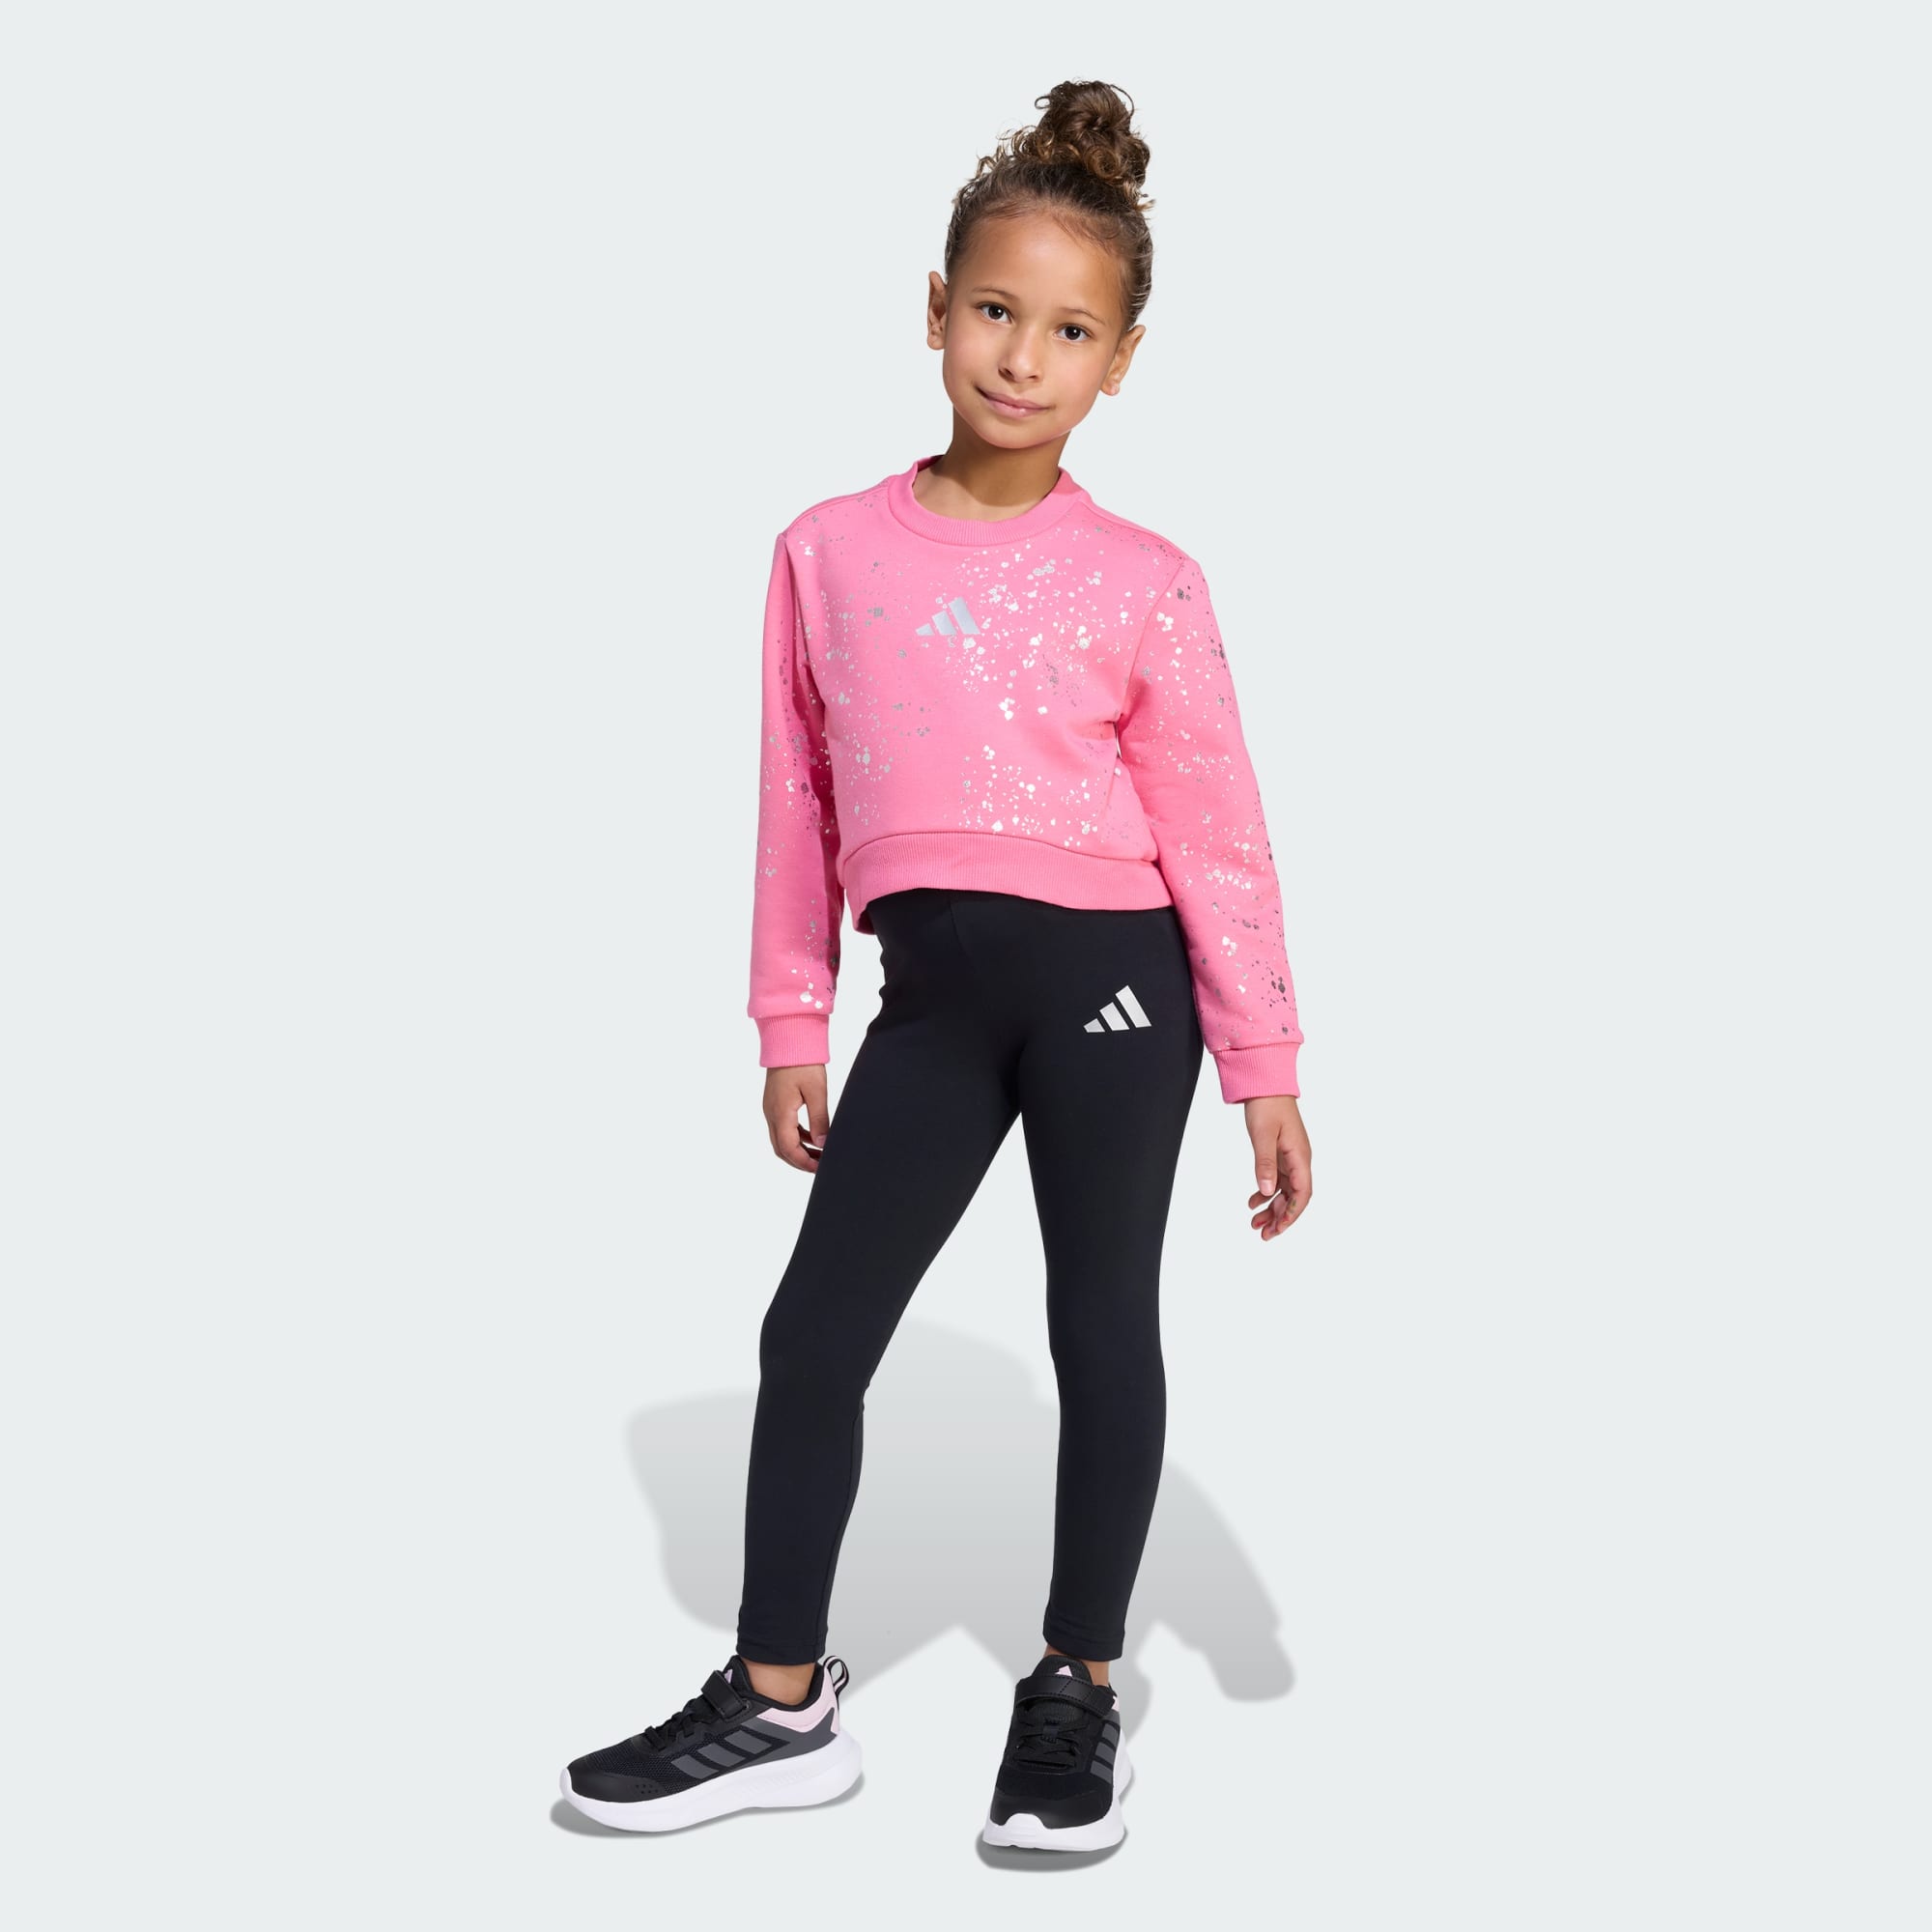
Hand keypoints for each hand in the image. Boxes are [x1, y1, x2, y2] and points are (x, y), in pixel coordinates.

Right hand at [764, 1064, 830, 1172]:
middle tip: (820, 1167)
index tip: (820, 1168)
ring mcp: (771, 1109)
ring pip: (781, 1140)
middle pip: (782, 1149)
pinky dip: (797, 1137)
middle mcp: (771, 1113)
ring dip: (798, 1151)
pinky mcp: (776, 1103)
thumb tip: (822, 1143)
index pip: (789, 1149)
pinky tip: (813, 1138)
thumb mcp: (816, 1091)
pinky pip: (784, 1127)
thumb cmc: (802, 1061)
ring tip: (819, 1155)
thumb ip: (819, 1119)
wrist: (787, 1038)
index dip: (804, 1162)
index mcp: (780, 1113)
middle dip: (800, 1161)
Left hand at [1244, 1095, 1311, 1240]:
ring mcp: (1290, 1157)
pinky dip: (1265, 1193)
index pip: (1302, 1194)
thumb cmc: (1267, 1105)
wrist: (1265, 1083)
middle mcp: (1298, 1160)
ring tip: (1255, 1223)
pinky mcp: (1280, 1154)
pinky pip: (1276, 1180)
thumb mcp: (1263, 1135)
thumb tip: (1266, 1191)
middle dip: (1279, 1218)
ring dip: (1271, 1209)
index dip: (1291, 1215)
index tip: (1277, 1229)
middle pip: (1294, 1197)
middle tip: (1263, 1234)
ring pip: (1284, 1191)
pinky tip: (1252, 1202)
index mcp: (1300, 1156)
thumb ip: (1265, 1164)